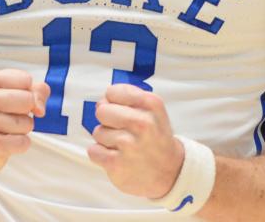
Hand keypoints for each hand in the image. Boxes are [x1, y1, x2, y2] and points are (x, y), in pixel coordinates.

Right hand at [0, 69, 48, 177]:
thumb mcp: (5, 93)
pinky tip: (4, 143)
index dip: (26, 92)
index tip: (12, 101)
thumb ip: (33, 90)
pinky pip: (23, 142)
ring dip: (21, 130)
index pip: (25, 79)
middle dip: (25, 112)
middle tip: (7, 117)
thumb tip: (40, 107)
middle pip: (28, 100)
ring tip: (2, 131)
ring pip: (27, 122)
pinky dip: (20, 145)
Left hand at [88, 84, 183, 198]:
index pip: (112, 92)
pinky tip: (116, 157)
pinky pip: (93, 151)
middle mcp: (142, 123)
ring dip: (106, 140)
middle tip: (121, 130)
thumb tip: (101, 102)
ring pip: (98, 131)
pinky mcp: (116, 163)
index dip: (113, 102)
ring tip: (123, 146)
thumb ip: (129, 98)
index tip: (122, 112)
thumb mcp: (153, 110)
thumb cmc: (155, 137)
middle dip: (107, 120)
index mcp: (151, 104)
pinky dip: (101, 155)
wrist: (171, 172)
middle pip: (101, 110)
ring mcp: (129, 144)